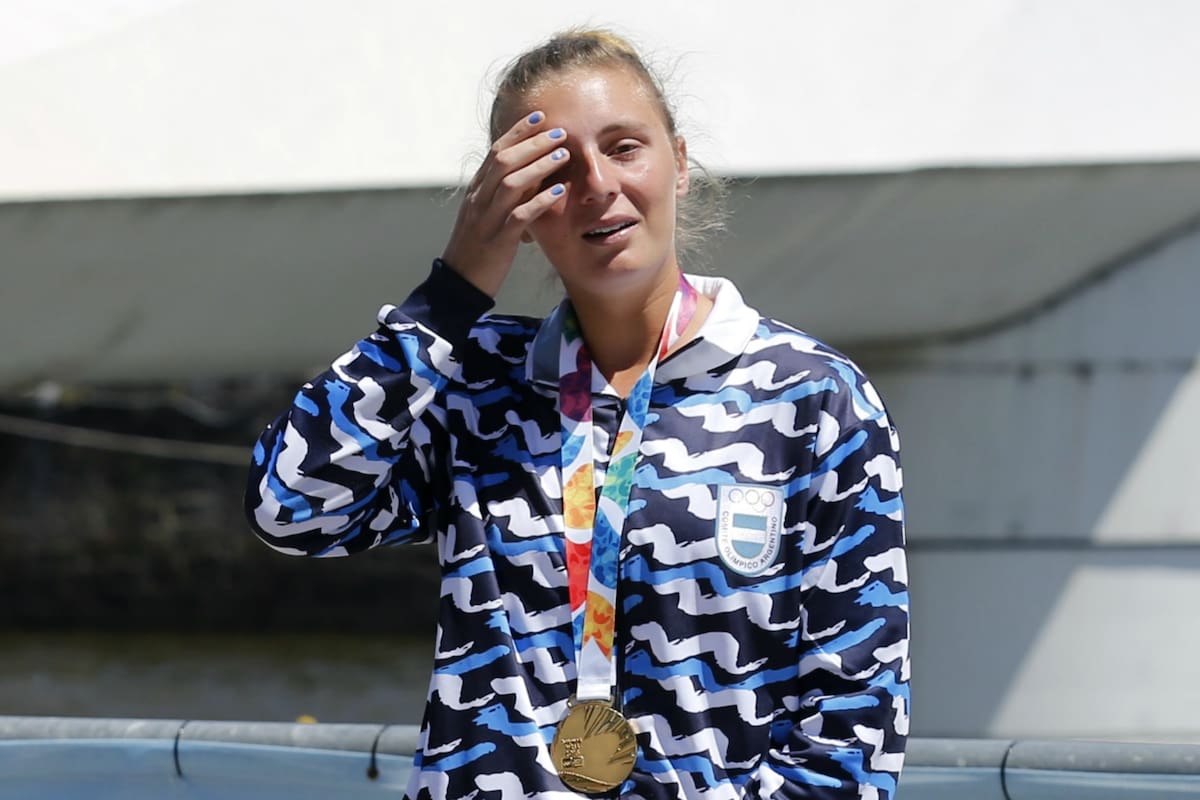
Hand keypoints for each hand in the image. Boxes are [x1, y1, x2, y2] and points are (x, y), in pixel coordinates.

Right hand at [440, 111, 570, 296]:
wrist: (460, 283)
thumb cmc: (479, 248)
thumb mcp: (488, 214)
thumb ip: (504, 194)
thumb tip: (531, 174)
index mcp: (476, 191)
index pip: (495, 152)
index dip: (517, 132)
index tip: (540, 117)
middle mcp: (478, 199)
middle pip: (504, 161)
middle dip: (533, 143)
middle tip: (560, 132)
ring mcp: (486, 219)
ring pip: (510, 183)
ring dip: (539, 166)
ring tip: (563, 154)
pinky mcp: (497, 240)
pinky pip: (518, 216)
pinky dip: (539, 201)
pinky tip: (559, 192)